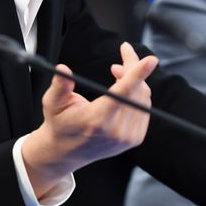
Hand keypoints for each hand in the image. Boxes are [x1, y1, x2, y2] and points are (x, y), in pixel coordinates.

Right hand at [22, 42, 158, 197]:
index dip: (138, 74)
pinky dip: (137, 93)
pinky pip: (145, 107)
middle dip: (132, 67)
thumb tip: (63, 68)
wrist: (66, 152)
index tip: (152, 60)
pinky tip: (124, 89)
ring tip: (117, 71)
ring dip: (134, 79)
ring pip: (143, 97)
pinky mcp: (135, 139)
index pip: (123, 93)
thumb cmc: (60, 123)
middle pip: (136, 90)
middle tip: (122, 53)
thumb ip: (59, 86)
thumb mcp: (53, 103)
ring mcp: (128, 137)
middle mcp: (117, 131)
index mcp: (98, 120)